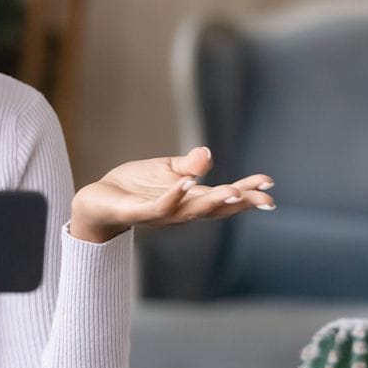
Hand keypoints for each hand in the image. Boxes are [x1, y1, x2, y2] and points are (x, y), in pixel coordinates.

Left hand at [69, 146, 274, 242]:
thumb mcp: (167, 170)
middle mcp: (181, 211)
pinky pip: (160, 207)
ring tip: (235, 191)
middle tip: (266, 198)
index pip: (224, 196)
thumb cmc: (135, 187)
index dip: (247, 191)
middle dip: (240, 202)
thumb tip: (209, 154)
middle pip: (215, 208)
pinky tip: (187, 184)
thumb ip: (190, 165)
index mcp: (190, 200)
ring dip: (213, 202)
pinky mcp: (139, 212)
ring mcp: (161, 214)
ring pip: (192, 211)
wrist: (98, 201)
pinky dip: (174, 196)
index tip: (269, 182)